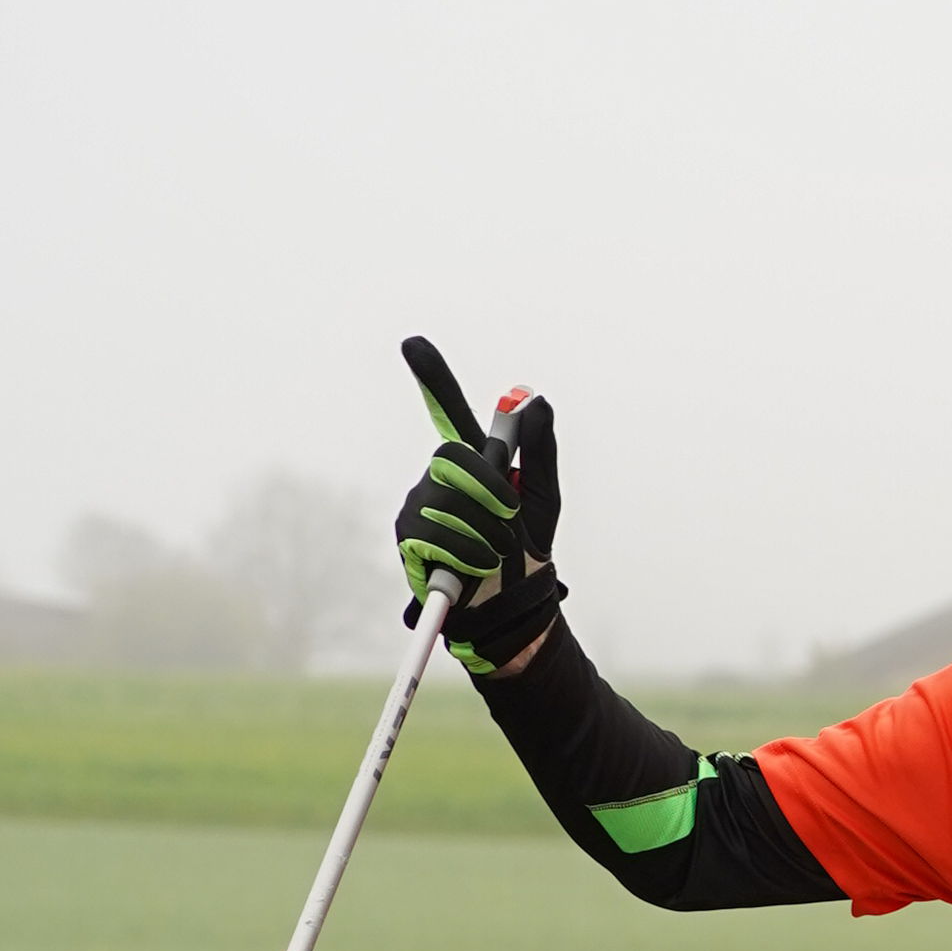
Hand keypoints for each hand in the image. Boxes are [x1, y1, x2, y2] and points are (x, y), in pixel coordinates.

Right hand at [392, 334, 564, 662]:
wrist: (510, 607)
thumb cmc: (526, 552)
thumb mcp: (543, 501)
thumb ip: (540, 452)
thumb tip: (538, 400)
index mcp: (472, 463)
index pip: (448, 412)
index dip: (434, 379)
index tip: (412, 343)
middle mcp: (439, 476)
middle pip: (452, 457)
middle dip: (487, 488)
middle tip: (510, 517)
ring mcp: (419, 504)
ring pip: (448, 498)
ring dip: (485, 530)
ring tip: (496, 553)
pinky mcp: (408, 537)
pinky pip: (435, 531)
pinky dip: (465, 552)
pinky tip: (474, 567)